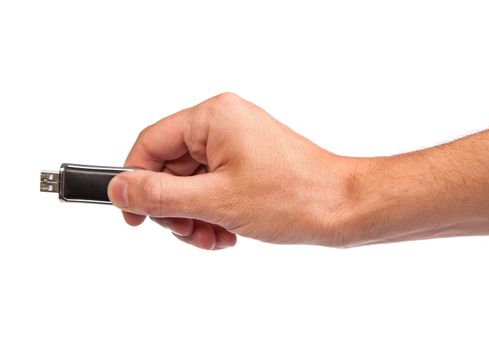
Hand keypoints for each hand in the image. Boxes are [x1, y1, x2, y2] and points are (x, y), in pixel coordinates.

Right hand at [108, 93, 365, 248]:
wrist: (344, 208)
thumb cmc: (295, 197)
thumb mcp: (216, 201)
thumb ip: (160, 195)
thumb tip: (119, 188)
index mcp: (213, 118)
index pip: (150, 144)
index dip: (135, 181)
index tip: (132, 215)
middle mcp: (224, 124)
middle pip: (170, 168)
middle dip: (175, 208)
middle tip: (188, 232)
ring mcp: (237, 144)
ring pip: (191, 184)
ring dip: (195, 216)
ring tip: (213, 237)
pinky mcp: (247, 163)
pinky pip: (213, 188)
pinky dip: (213, 214)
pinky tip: (227, 233)